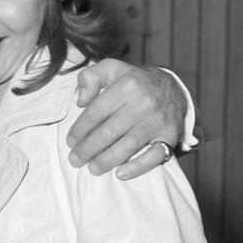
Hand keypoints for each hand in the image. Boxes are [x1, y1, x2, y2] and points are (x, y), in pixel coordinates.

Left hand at [68, 59, 184, 177]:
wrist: (172, 87)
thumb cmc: (134, 82)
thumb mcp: (111, 68)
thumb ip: (90, 77)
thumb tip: (80, 101)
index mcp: (128, 85)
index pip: (97, 111)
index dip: (81, 129)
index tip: (70, 142)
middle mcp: (145, 102)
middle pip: (110, 131)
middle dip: (88, 149)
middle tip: (75, 160)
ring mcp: (159, 120)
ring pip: (129, 145)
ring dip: (107, 160)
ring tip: (92, 168)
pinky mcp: (171, 135)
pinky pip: (155, 156)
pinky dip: (137, 167)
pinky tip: (120, 174)